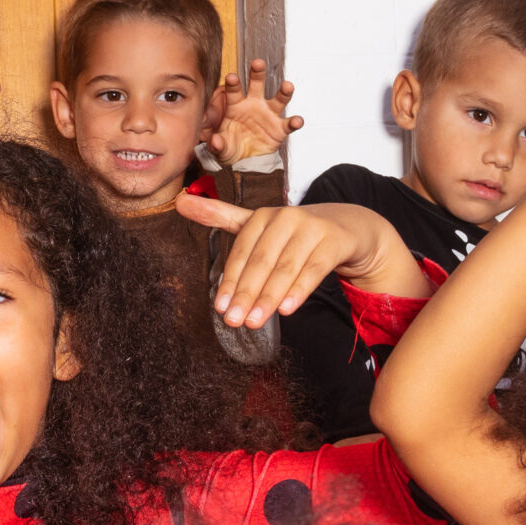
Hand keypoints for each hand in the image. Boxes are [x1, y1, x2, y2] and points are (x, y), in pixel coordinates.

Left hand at [177, 195, 427, 325]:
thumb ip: (220, 217)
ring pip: (285, 268)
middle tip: (233, 321)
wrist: (347, 228)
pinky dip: (299, 290)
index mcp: (262, 216)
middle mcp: (285, 218)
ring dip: (268, 298)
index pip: (241, 253)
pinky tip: (286, 309)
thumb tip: (178, 202)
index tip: (219, 307)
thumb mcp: (258, 224)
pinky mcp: (334, 241)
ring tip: (254, 322)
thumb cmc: (294, 233)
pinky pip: (314, 270)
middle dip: (245, 294)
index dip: (230, 281)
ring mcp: (312, 228)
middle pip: (261, 262)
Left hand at [208, 60, 301, 163]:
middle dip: (257, 73)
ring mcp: (269, 115)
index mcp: (236, 106)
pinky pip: (288, 124)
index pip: (234, 91)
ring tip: (287, 86)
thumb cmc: (231, 148)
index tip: (231, 77)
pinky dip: (294, 122)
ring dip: (284, 92)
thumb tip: (215, 141)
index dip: (233, 83)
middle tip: (258, 63)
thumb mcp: (220, 148)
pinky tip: (297, 121)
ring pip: (278, 99)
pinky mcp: (280, 128)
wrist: (245, 162)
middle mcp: (254, 105)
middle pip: (257, 85)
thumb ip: (217, 144)